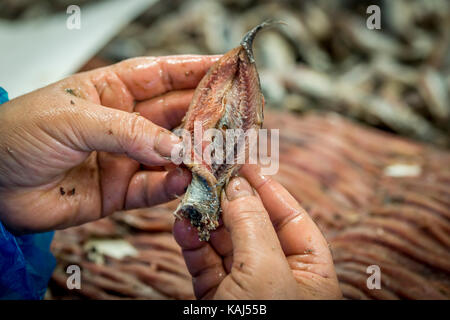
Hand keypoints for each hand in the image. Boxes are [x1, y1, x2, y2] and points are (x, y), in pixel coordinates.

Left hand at [0, 55, 218, 233]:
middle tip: (233, 118)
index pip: (164, 74)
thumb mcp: (72, 119)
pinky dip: (171, 184)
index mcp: (111, 90)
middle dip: (206, 115)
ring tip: (212, 154)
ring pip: (173, 152)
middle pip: (177, 114)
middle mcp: (125, 122)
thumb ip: (127, 132)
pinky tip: (182, 179)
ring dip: (194, 154)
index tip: (229, 66)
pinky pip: (156, 187)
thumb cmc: (17, 135)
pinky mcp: (121, 190)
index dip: (197, 69)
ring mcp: (126, 156)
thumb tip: (174, 148)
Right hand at [173, 164, 341, 298]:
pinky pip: (204, 264)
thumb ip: (252, 223)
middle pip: (254, 225)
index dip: (268, 187)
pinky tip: (183, 226)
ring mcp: (246, 288)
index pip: (291, 216)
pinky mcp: (217, 299)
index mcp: (310, 270)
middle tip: (208, 174)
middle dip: (230, 201)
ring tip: (190, 198)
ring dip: (206, 220)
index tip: (244, 162)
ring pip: (225, 243)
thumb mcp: (266, 271)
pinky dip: (192, 244)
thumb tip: (238, 184)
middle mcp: (280, 276)